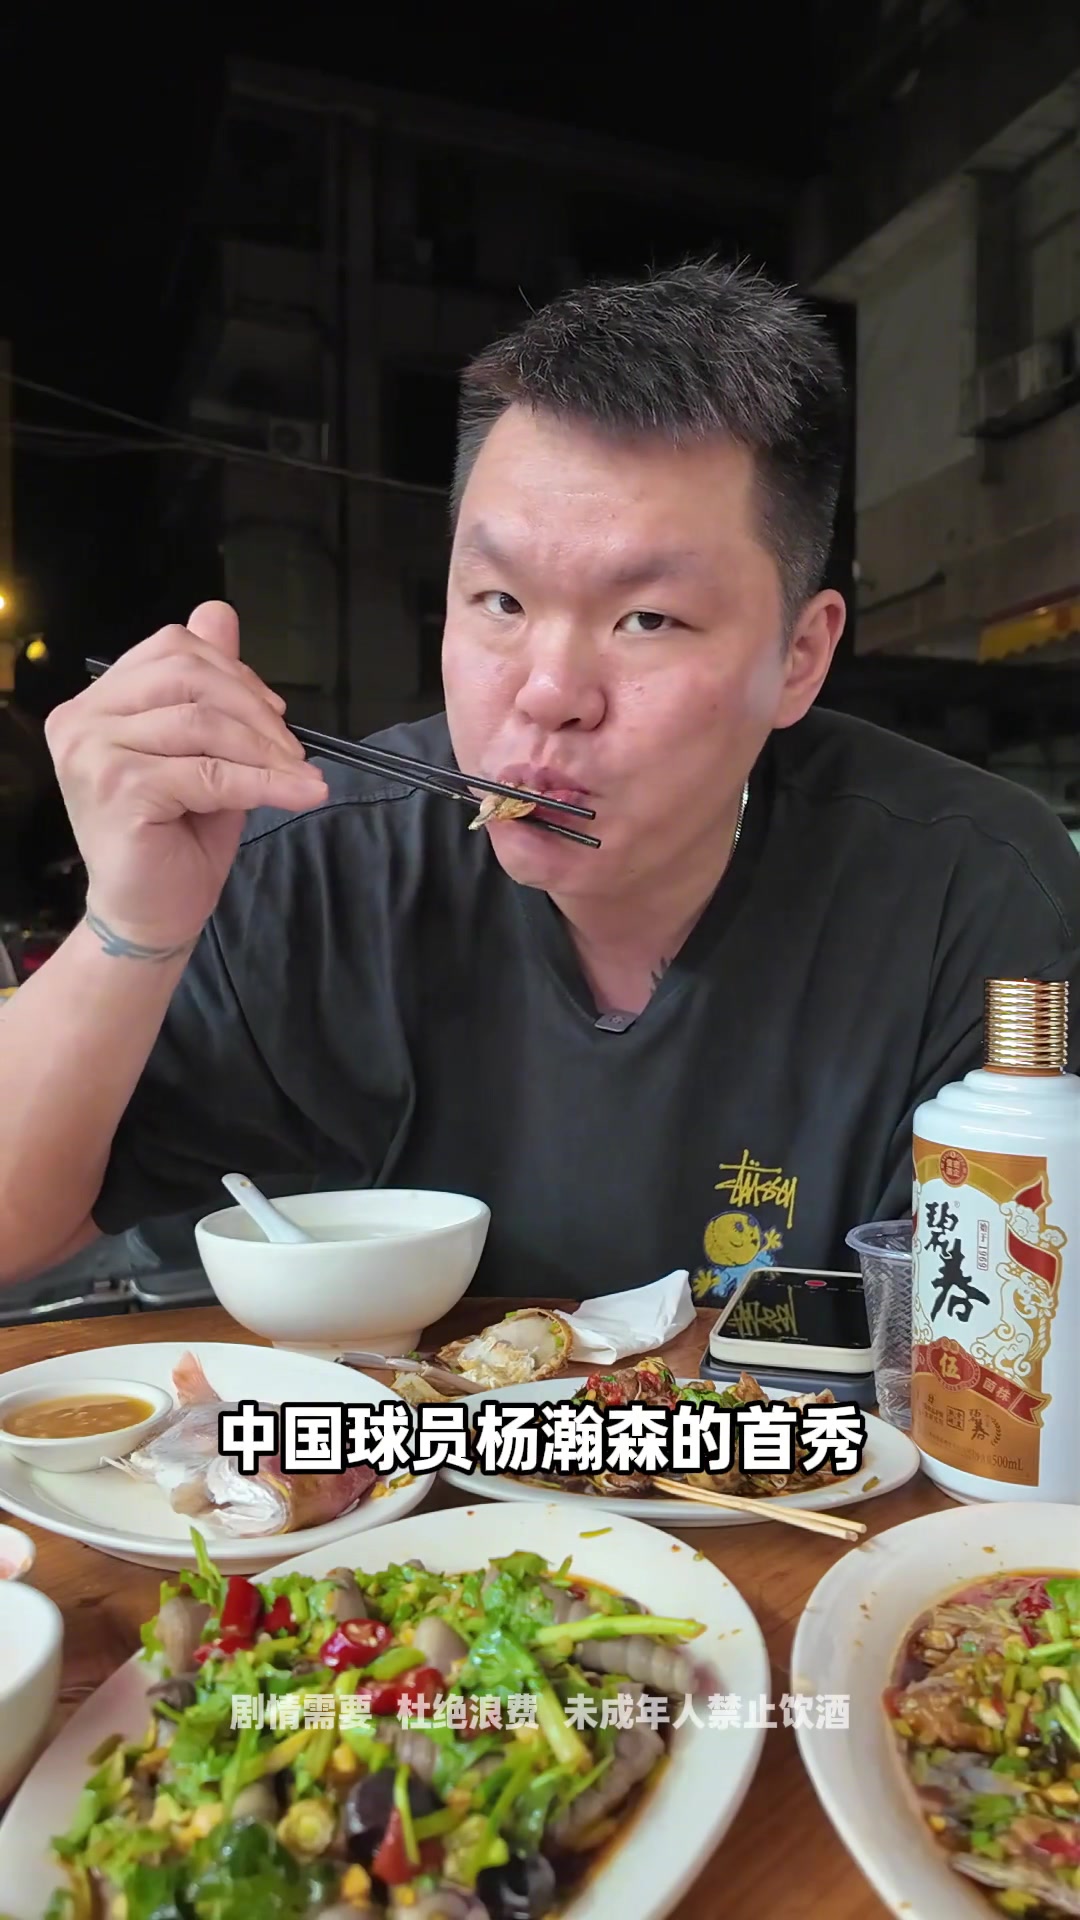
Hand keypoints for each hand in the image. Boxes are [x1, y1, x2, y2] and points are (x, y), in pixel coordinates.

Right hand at [44, 602, 327, 953]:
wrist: (151, 914)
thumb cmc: (175, 838)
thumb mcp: (202, 750)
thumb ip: (206, 686)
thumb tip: (220, 614)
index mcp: (97, 702)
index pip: (171, 649)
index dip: (234, 672)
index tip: (275, 713)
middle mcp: (82, 719)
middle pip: (186, 676)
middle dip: (255, 709)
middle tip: (295, 751)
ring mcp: (93, 752)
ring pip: (201, 722)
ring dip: (264, 749)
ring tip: (300, 777)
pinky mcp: (119, 788)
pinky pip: (209, 772)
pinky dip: (264, 783)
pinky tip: (298, 795)